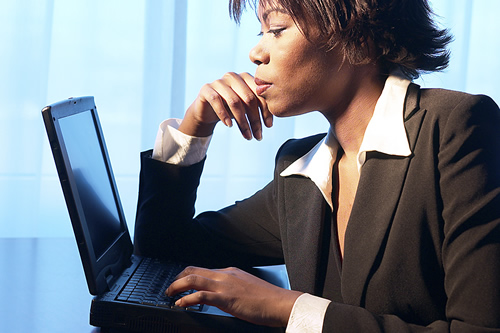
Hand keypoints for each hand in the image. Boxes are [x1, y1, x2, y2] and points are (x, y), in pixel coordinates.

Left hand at [166, 266, 301, 326]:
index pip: (203, 270)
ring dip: (177, 286)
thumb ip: (232, 288)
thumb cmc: (267, 299)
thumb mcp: (246, 288)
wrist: (279, 302)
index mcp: (230, 272)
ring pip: (192, 279)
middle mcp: (225, 275)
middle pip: (193, 270)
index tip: (180, 283)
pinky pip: (200, 295)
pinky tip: (180, 304)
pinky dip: (186, 299)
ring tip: (169, 294)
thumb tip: (222, 296)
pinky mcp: (225, 298)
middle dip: (177, 278)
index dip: (187, 275)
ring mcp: (224, 285)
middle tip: (169, 288)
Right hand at [178, 72, 272, 139]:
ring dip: (242, 122)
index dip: (266, 111)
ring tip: (247, 136)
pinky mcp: (207, 89)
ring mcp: (219, 82)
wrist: (207, 111)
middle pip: (249, 98)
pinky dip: (224, 114)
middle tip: (258, 136)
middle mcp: (233, 77)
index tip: (269, 126)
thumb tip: (271, 123)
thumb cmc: (230, 109)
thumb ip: (258, 109)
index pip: (260, 94)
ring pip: (234, 101)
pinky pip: (216, 101)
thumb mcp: (246, 109)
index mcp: (246, 78)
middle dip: (255, 120)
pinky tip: (229, 126)